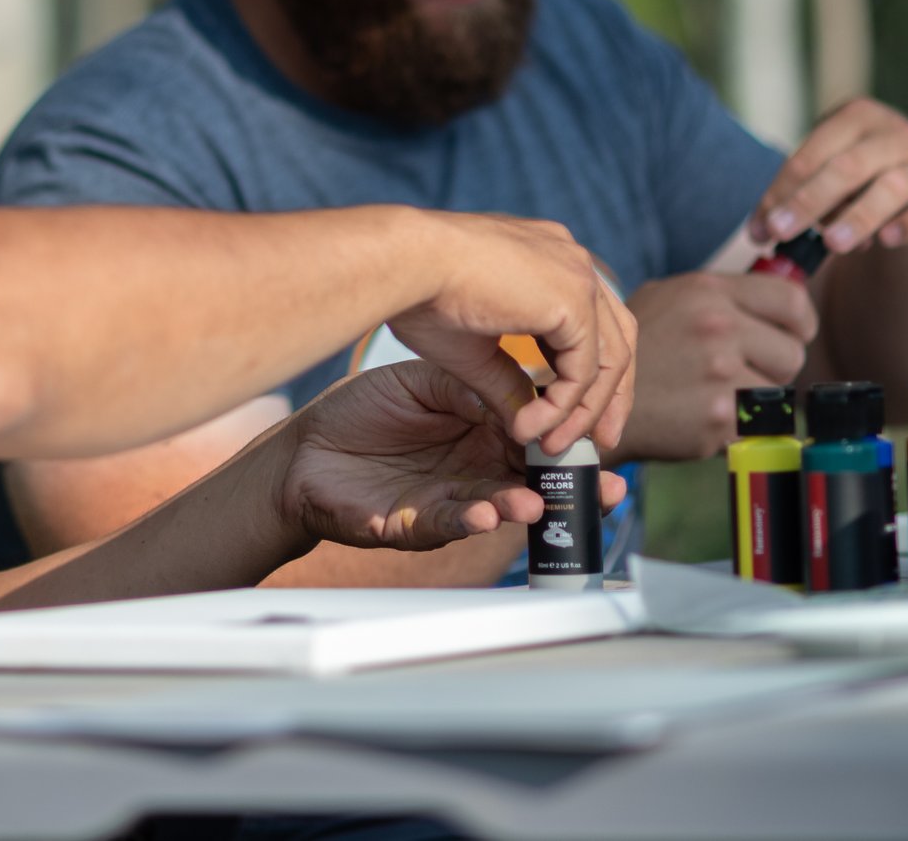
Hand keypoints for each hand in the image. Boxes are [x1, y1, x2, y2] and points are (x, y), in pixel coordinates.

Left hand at [269, 362, 626, 551]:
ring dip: (519, 506)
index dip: (566, 441)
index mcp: (481, 432)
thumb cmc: (364, 411)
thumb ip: (471, 389)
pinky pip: (447, 523)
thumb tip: (524, 390)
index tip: (599, 441)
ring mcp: (447, 500)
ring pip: (495, 507)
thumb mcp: (424, 383)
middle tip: (603, 491)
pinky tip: (485, 515)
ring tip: (537, 501)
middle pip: (530, 481)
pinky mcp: (413, 524)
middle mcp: (473, 472)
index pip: (535, 438)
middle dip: (567, 490)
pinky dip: (468, 520)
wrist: (304, 447)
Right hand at [384, 212, 636, 457]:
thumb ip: (509, 382)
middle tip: (600, 442)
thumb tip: (528, 425)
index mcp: (549, 259)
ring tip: (555, 448)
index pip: (594, 321)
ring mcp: (578, 275)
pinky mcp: (574, 297)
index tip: (581, 416)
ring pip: (609, 358)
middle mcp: (572, 260)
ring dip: (585, 411)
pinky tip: (530, 430)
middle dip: (610, 396)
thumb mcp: (474, 348)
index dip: (592, 373)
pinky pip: (585, 369)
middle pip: (617, 338)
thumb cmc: (421, 294)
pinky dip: (564, 407)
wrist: (405, 262)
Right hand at [623, 270, 819, 458]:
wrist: (596, 401)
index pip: (792, 300)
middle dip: (775, 368)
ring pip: (779, 393)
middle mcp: (718, 326)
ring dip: (757, 401)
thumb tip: (782, 303)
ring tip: (717, 396)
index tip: (793, 336)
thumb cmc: (639, 351)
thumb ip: (723, 299)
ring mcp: (719, 373)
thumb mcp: (671, 300)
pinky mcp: (718, 416)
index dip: (800, 324)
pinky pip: (756, 424)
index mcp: (709, 291)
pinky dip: (737, 427)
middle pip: (793, 352)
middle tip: (743, 375)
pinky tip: (703, 417)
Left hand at [752, 98, 907, 256]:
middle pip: (848, 167)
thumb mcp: (826, 173)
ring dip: (859, 215)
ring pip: (892, 188)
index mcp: (856, 117)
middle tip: (782, 232)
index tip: (760, 228)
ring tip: (832, 243)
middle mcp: (894, 135)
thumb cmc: (856, 178)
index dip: (783, 191)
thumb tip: (758, 231)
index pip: (813, 154)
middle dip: (811, 201)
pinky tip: (888, 239)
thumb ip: (795, 195)